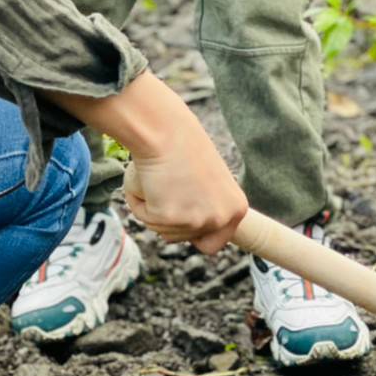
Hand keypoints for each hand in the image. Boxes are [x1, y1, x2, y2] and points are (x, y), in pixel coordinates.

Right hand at [82, 72, 247, 254]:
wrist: (166, 130)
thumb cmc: (184, 148)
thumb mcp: (210, 183)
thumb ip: (206, 207)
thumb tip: (193, 224)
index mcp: (237, 209)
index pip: (214, 244)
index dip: (195, 233)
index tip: (186, 216)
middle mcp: (221, 219)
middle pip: (185, 239)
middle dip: (170, 218)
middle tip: (169, 185)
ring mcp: (196, 220)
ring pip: (163, 232)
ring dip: (154, 210)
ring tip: (160, 179)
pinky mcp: (170, 217)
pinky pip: (145, 219)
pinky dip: (139, 203)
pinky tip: (148, 179)